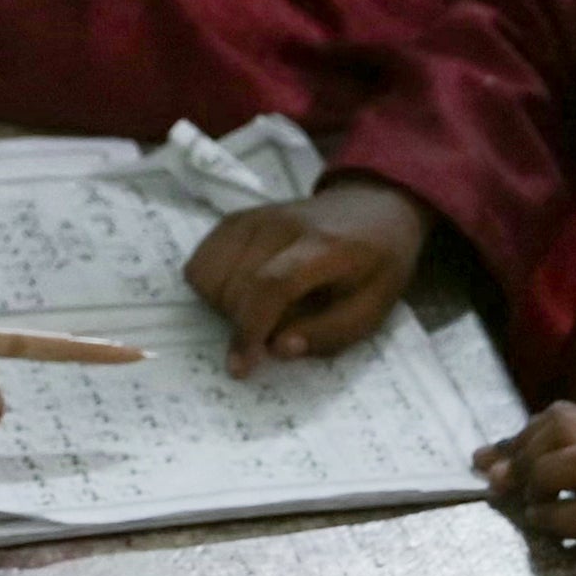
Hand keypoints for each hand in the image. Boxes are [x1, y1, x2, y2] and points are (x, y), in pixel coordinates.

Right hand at [184, 178, 430, 368]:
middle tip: (273, 330)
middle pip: (235, 287)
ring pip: (207, 276)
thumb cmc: (376, 266)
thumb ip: (328, 334)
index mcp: (326, 247)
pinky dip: (211, 286)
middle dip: (244, 324)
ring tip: (258, 309)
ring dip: (224, 306)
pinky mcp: (236, 218)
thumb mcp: (372, 310)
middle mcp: (282, 225)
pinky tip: (240, 291)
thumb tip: (276, 349)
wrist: (372, 208)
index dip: (251, 328)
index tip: (241, 367)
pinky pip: (199, 262)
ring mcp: (254, 217)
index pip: (273, 284)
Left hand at [481, 404, 575, 575]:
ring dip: (543, 478)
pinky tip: (543, 529)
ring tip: (530, 506)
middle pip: (571, 428)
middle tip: (504, 488)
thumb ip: (551, 475)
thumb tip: (485, 459)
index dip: (521, 437)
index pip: (568, 417)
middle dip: (525, 454)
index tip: (491, 466)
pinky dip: (556, 518)